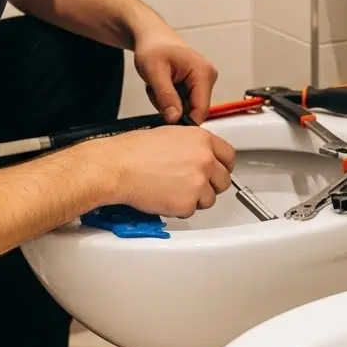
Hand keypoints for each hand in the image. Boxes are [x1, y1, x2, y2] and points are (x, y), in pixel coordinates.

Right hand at [92, 126, 235, 217]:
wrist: (117, 167)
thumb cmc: (133, 151)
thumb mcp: (169, 134)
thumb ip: (190, 145)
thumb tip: (197, 156)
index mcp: (201, 139)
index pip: (229, 156)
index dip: (222, 166)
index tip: (218, 171)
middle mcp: (205, 160)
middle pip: (224, 180)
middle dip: (210, 185)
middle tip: (193, 186)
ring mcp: (198, 182)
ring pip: (209, 199)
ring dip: (195, 199)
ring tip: (172, 191)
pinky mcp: (187, 203)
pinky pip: (190, 212)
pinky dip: (178, 209)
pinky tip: (163, 198)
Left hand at [132, 25, 218, 123]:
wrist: (151, 36)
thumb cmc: (153, 47)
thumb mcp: (154, 72)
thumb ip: (166, 96)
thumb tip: (175, 119)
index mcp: (203, 73)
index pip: (201, 110)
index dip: (183, 120)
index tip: (164, 118)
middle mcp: (208, 77)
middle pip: (193, 110)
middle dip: (172, 108)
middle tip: (155, 92)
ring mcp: (204, 81)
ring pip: (187, 108)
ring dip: (168, 104)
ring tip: (157, 87)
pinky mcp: (197, 84)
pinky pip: (184, 102)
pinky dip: (170, 99)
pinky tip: (162, 87)